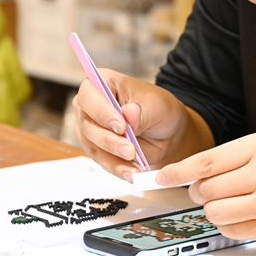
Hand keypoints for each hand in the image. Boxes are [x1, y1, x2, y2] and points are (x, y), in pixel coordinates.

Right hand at [72, 70, 212, 179]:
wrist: (167, 131)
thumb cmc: (159, 109)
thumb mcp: (157, 106)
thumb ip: (142, 112)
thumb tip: (130, 113)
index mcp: (103, 83)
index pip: (89, 95)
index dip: (101, 111)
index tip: (120, 126)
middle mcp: (92, 105)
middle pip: (88, 124)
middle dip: (109, 140)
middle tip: (130, 150)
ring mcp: (92, 128)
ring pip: (92, 146)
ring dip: (112, 159)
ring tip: (133, 167)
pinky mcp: (98, 148)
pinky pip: (102, 161)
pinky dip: (117, 169)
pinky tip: (131, 173)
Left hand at [157, 132, 255, 240]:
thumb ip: (237, 156)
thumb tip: (198, 173)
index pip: (206, 161)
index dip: (178, 171)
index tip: (162, 176)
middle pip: (207, 189)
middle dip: (198, 192)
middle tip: (206, 189)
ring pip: (216, 212)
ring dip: (212, 209)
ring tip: (225, 202)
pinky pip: (234, 231)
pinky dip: (228, 225)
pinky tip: (240, 215)